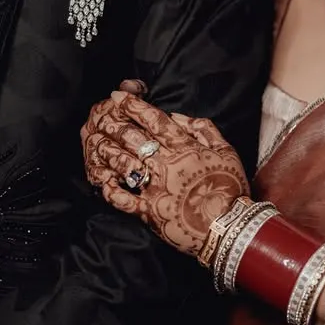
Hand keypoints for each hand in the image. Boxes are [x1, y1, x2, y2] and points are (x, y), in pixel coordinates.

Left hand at [81, 88, 249, 257]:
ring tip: (95, 141)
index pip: (152, 119)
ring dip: (105, 150)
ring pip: (121, 163)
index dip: (132, 105)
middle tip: (100, 115)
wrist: (228, 228)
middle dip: (111, 123)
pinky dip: (108, 188)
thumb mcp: (226, 151)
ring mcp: (153, 188)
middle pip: (130, 137)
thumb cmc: (229, 188)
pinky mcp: (147, 212)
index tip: (117, 96)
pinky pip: (121, 198)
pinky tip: (100, 178)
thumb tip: (177, 117)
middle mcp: (164, 164)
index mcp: (183, 148)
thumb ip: (203, 129)